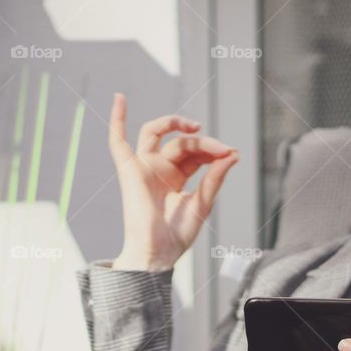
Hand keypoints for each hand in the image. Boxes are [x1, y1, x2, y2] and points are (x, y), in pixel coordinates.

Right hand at [108, 93, 239, 270]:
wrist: (158, 253)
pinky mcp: (129, 170)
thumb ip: (215, 177)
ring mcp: (143, 167)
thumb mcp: (203, 203)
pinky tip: (120, 98)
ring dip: (175, 123)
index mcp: (176, 177)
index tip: (231, 153)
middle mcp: (159, 168)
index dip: (214, 149)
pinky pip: (117, 141)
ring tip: (195, 127)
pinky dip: (116, 119)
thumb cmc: (177, 235)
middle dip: (202, 142)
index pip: (195, 152)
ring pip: (157, 131)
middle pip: (180, 141)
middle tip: (221, 149)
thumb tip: (233, 154)